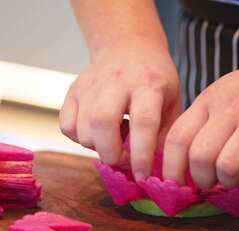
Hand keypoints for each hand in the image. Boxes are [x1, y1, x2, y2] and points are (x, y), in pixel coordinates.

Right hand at [60, 40, 180, 179]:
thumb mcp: (172, 100)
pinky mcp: (73, 90)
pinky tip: (97, 132)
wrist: (128, 46)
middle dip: (111, 154)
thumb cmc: (155, 79)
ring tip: (114, 139)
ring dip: (97, 147)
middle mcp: (116, 82)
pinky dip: (79, 138)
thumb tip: (157, 169)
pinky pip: (66, 127)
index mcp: (148, 84)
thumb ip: (166, 133)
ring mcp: (90, 85)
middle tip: (124, 160)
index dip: (142, 155)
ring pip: (82, 129)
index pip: (143, 122)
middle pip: (102, 124)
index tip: (144, 177)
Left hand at [163, 57, 238, 188]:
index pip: (177, 138)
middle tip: (208, 184)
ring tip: (232, 178)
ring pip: (228, 166)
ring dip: (227, 181)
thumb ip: (201, 123)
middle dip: (200, 180)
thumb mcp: (220, 96)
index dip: (171, 168)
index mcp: (209, 101)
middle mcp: (231, 110)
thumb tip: (181, 165)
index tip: (176, 183)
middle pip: (200, 156)